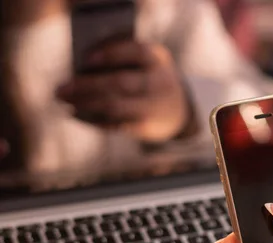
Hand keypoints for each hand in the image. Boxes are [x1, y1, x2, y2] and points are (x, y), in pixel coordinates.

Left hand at [57, 41, 188, 142]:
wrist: (180, 109)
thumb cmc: (148, 77)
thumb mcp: (143, 63)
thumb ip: (119, 61)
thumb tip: (78, 70)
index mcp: (157, 59)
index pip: (136, 52)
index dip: (111, 54)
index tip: (86, 59)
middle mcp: (159, 83)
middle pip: (121, 83)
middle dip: (87, 85)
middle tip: (60, 89)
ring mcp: (154, 107)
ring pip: (116, 107)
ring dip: (85, 104)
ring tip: (65, 102)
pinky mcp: (147, 128)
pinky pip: (116, 125)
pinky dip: (93, 120)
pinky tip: (76, 114)